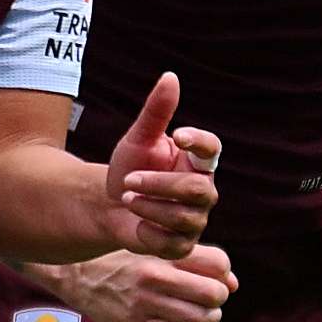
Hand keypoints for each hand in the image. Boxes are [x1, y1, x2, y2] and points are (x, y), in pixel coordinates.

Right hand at [31, 244, 235, 321]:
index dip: (224, 272)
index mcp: (161, 251)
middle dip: (218, 297)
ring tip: (201, 312)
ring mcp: (144, 302)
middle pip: (214, 292)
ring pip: (201, 318)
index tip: (215, 276)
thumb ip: (193, 261)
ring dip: (209, 317)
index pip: (217, 262)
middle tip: (211, 297)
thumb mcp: (153, 249)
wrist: (75, 274)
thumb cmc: (120, 258)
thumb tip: (233, 283)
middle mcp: (155, 275)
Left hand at [101, 72, 219, 258]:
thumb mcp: (138, 138)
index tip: (177, 134)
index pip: (212, 149)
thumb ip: (156, 111)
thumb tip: (170, 76)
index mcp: (196, 161)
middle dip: (159, 184)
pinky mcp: (181, 245)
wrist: (109, 204)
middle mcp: (203, 191)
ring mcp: (195, 220)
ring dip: (148, 205)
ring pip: (183, 217)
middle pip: (197, 190)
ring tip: (126, 196)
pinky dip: (147, 231)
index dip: (200, 141)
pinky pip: (172, 242)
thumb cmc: (130, 166)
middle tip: (129, 178)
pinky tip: (135, 221)